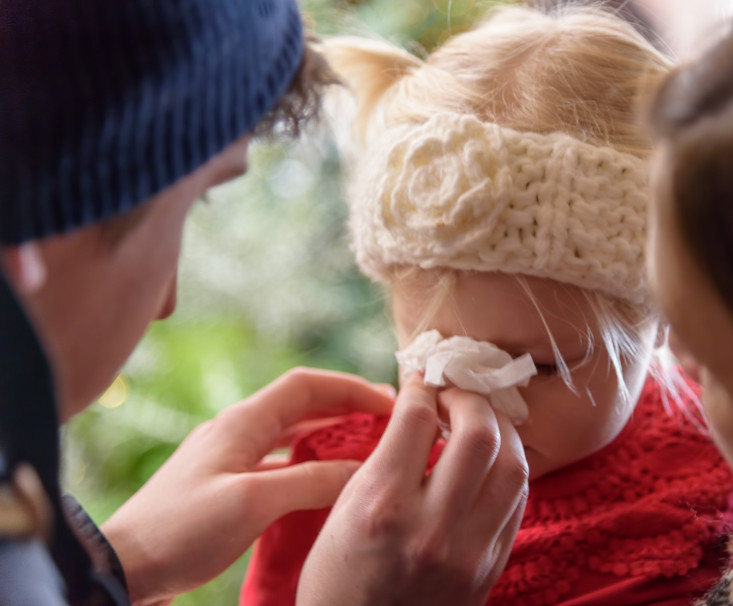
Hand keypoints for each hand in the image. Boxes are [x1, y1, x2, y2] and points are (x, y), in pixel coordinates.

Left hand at [101, 368, 393, 605]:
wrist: (122, 566)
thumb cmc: (181, 530)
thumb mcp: (252, 503)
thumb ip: (311, 481)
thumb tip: (361, 469)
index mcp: (243, 422)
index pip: (308, 385)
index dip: (352, 388)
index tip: (390, 402)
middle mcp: (237, 431)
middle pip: (302, 405)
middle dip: (347, 407)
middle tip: (388, 421)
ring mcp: (229, 457)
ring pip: (292, 433)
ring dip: (331, 434)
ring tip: (367, 446)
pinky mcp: (225, 485)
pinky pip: (279, 462)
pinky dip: (310, 463)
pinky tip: (326, 481)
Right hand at [297, 374, 528, 605]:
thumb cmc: (337, 579)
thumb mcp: (341, 512)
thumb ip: (384, 458)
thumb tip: (418, 406)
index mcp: (380, 508)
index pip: (416, 419)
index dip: (422, 388)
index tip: (420, 382)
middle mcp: (430, 528)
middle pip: (479, 433)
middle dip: (470, 398)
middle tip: (456, 394)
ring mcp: (469, 551)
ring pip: (514, 465)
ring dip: (501, 429)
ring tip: (479, 420)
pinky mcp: (491, 566)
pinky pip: (518, 500)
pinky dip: (509, 467)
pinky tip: (491, 460)